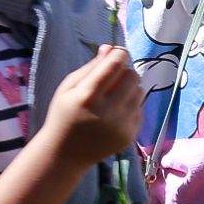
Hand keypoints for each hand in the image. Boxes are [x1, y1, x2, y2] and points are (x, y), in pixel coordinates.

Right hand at [41, 46, 144, 168]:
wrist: (66, 154)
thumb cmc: (63, 115)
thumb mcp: (68, 88)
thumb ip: (90, 67)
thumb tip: (110, 48)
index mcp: (88, 96)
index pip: (115, 64)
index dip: (119, 54)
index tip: (116, 53)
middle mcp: (108, 111)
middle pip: (132, 76)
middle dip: (125, 71)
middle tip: (114, 76)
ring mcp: (121, 126)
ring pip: (140, 92)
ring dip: (130, 88)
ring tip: (115, 95)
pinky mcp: (130, 136)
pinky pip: (140, 110)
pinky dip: (130, 106)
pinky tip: (116, 112)